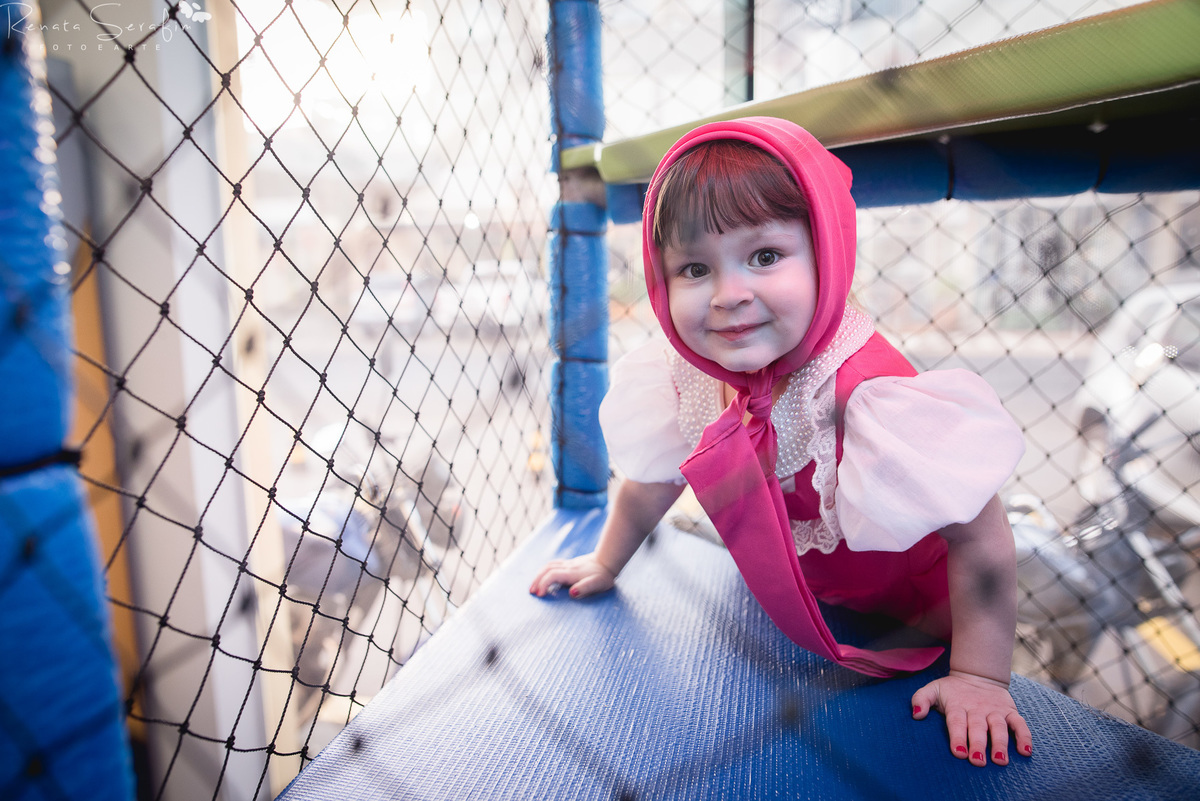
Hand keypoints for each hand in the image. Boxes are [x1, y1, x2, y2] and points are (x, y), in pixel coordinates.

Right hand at [529, 554, 617, 598]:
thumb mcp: (597, 584)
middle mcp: (567, 567)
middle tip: (531, 592)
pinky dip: (544, 571)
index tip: (540, 595)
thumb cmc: (603, 576)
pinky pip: (553, 565)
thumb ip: (584, 588)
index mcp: (571, 573)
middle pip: (546, 570)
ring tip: (534, 586)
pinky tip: (544, 576)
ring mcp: (567, 564)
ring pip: (548, 566)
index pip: (552, 576)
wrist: (607, 560)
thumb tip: (571, 593)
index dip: (543, 584)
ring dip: (539, 575)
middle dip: (537, 580)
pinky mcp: (569, 564)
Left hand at [911, 670, 1032, 766]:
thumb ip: (921, 699)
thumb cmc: (952, 690)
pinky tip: (1025, 752)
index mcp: (958, 705)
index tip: (959, 752)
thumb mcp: (933, 689)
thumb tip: (916, 714)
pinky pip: (1020, 724)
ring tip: (1000, 760)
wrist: (978, 675)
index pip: (957, 722)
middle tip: (978, 762)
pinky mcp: (1010, 712)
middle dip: (978, 744)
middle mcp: (977, 709)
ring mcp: (995, 711)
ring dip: (1001, 744)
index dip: (958, 737)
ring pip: (999, 727)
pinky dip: (1024, 737)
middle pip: (978, 728)